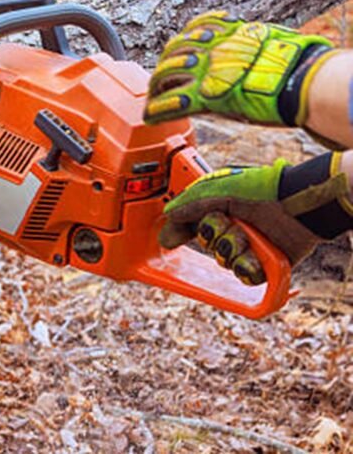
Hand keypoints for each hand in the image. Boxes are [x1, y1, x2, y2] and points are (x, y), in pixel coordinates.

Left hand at [145, 12, 332, 125]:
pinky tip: (150, 115)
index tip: (176, 51)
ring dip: (155, 86)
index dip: (181, 42)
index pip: (192, 31)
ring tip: (152, 97)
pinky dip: (158, 110)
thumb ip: (248, 40)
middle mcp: (208, 49)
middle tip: (158, 79)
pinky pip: (172, 103)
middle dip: (163, 65)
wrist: (301, 79)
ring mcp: (203, 72)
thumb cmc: (292, 61)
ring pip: (164, 74)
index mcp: (224, 33)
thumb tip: (246, 38)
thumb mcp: (267, 39)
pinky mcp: (205, 97)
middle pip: (172, 52)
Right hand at [161, 157, 352, 284]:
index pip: (192, 226)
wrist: (298, 205)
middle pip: (207, 245)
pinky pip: (245, 276)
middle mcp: (233, 229)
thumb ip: (189, 204)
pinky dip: (248, 268)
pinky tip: (256, 257)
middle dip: (214, 237)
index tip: (170, 241)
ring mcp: (249, 247)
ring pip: (224, 261)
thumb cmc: (261, 189)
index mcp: (220, 210)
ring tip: (248, 238)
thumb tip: (167, 216)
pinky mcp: (264, 265)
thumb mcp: (217, 191)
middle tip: (226, 224)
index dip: (180, 233)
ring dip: (233, 250)